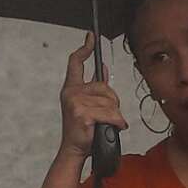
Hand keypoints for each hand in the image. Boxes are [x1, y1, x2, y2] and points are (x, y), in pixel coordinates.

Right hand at [59, 35, 126, 159]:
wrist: (75, 150)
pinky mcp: (83, 114)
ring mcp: (76, 102)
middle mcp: (71, 93)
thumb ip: (95, 88)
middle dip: (113, 102)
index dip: (84, 48)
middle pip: (105, 87)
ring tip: (105, 124)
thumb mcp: (88, 105)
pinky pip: (111, 114)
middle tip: (105, 116)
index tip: (91, 37)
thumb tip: (104, 70)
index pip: (76, 63)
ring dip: (114, 116)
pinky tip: (112, 128)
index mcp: (71, 89)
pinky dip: (116, 123)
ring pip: (111, 103)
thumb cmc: (83, 130)